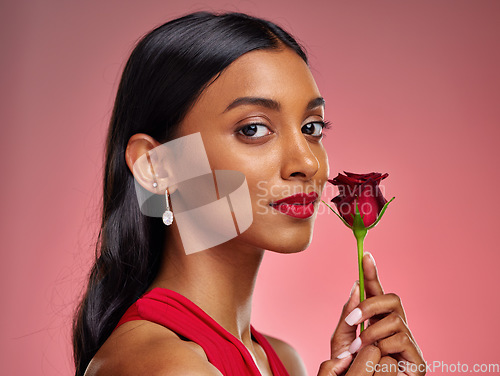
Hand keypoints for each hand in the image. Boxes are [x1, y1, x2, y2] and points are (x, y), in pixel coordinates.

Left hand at [318, 253, 425, 375]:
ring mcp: (408, 343)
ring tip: (358, 349)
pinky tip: (374, 357)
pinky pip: (401, 339)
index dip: (372, 274)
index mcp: (379, 321)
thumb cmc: (352, 367)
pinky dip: (382, 346)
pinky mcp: (417, 360)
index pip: (377, 292)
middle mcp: (396, 327)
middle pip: (392, 299)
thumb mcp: (343, 338)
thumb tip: (355, 286)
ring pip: (395, 320)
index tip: (365, 256)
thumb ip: (349, 313)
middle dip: (371, 305)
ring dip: (371, 332)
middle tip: (353, 320)